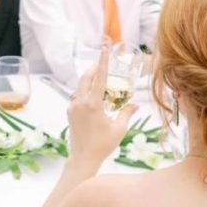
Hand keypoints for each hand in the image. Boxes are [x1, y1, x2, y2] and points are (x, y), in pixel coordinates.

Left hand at [66, 46, 136, 167]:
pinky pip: (78, 96)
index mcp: (93, 104)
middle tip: (103, 62)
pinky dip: (86, 92)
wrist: (83, 158)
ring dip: (90, 80)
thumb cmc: (103, 145)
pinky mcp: (69, 112)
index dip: (103, 61)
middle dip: (94, 68)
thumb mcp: (119, 129)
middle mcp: (80, 102)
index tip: (104, 48)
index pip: (99, 77)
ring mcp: (73, 107)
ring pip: (81, 86)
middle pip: (86, 78)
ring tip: (102, 81)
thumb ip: (127, 113)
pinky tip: (95, 97)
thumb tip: (136, 105)